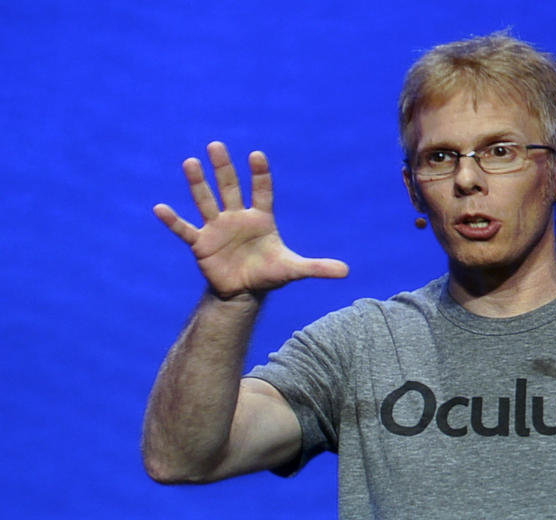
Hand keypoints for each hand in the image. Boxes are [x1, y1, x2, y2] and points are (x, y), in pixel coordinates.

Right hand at [154, 142, 348, 298]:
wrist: (243, 291)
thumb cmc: (268, 273)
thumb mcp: (293, 270)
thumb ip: (318, 268)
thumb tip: (348, 272)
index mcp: (261, 218)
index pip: (262, 191)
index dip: (260, 175)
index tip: (257, 156)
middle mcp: (237, 217)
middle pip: (229, 188)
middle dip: (223, 168)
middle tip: (216, 145)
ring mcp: (217, 228)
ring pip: (206, 201)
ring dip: (197, 184)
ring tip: (190, 163)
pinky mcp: (201, 244)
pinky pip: (184, 229)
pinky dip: (172, 220)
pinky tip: (159, 207)